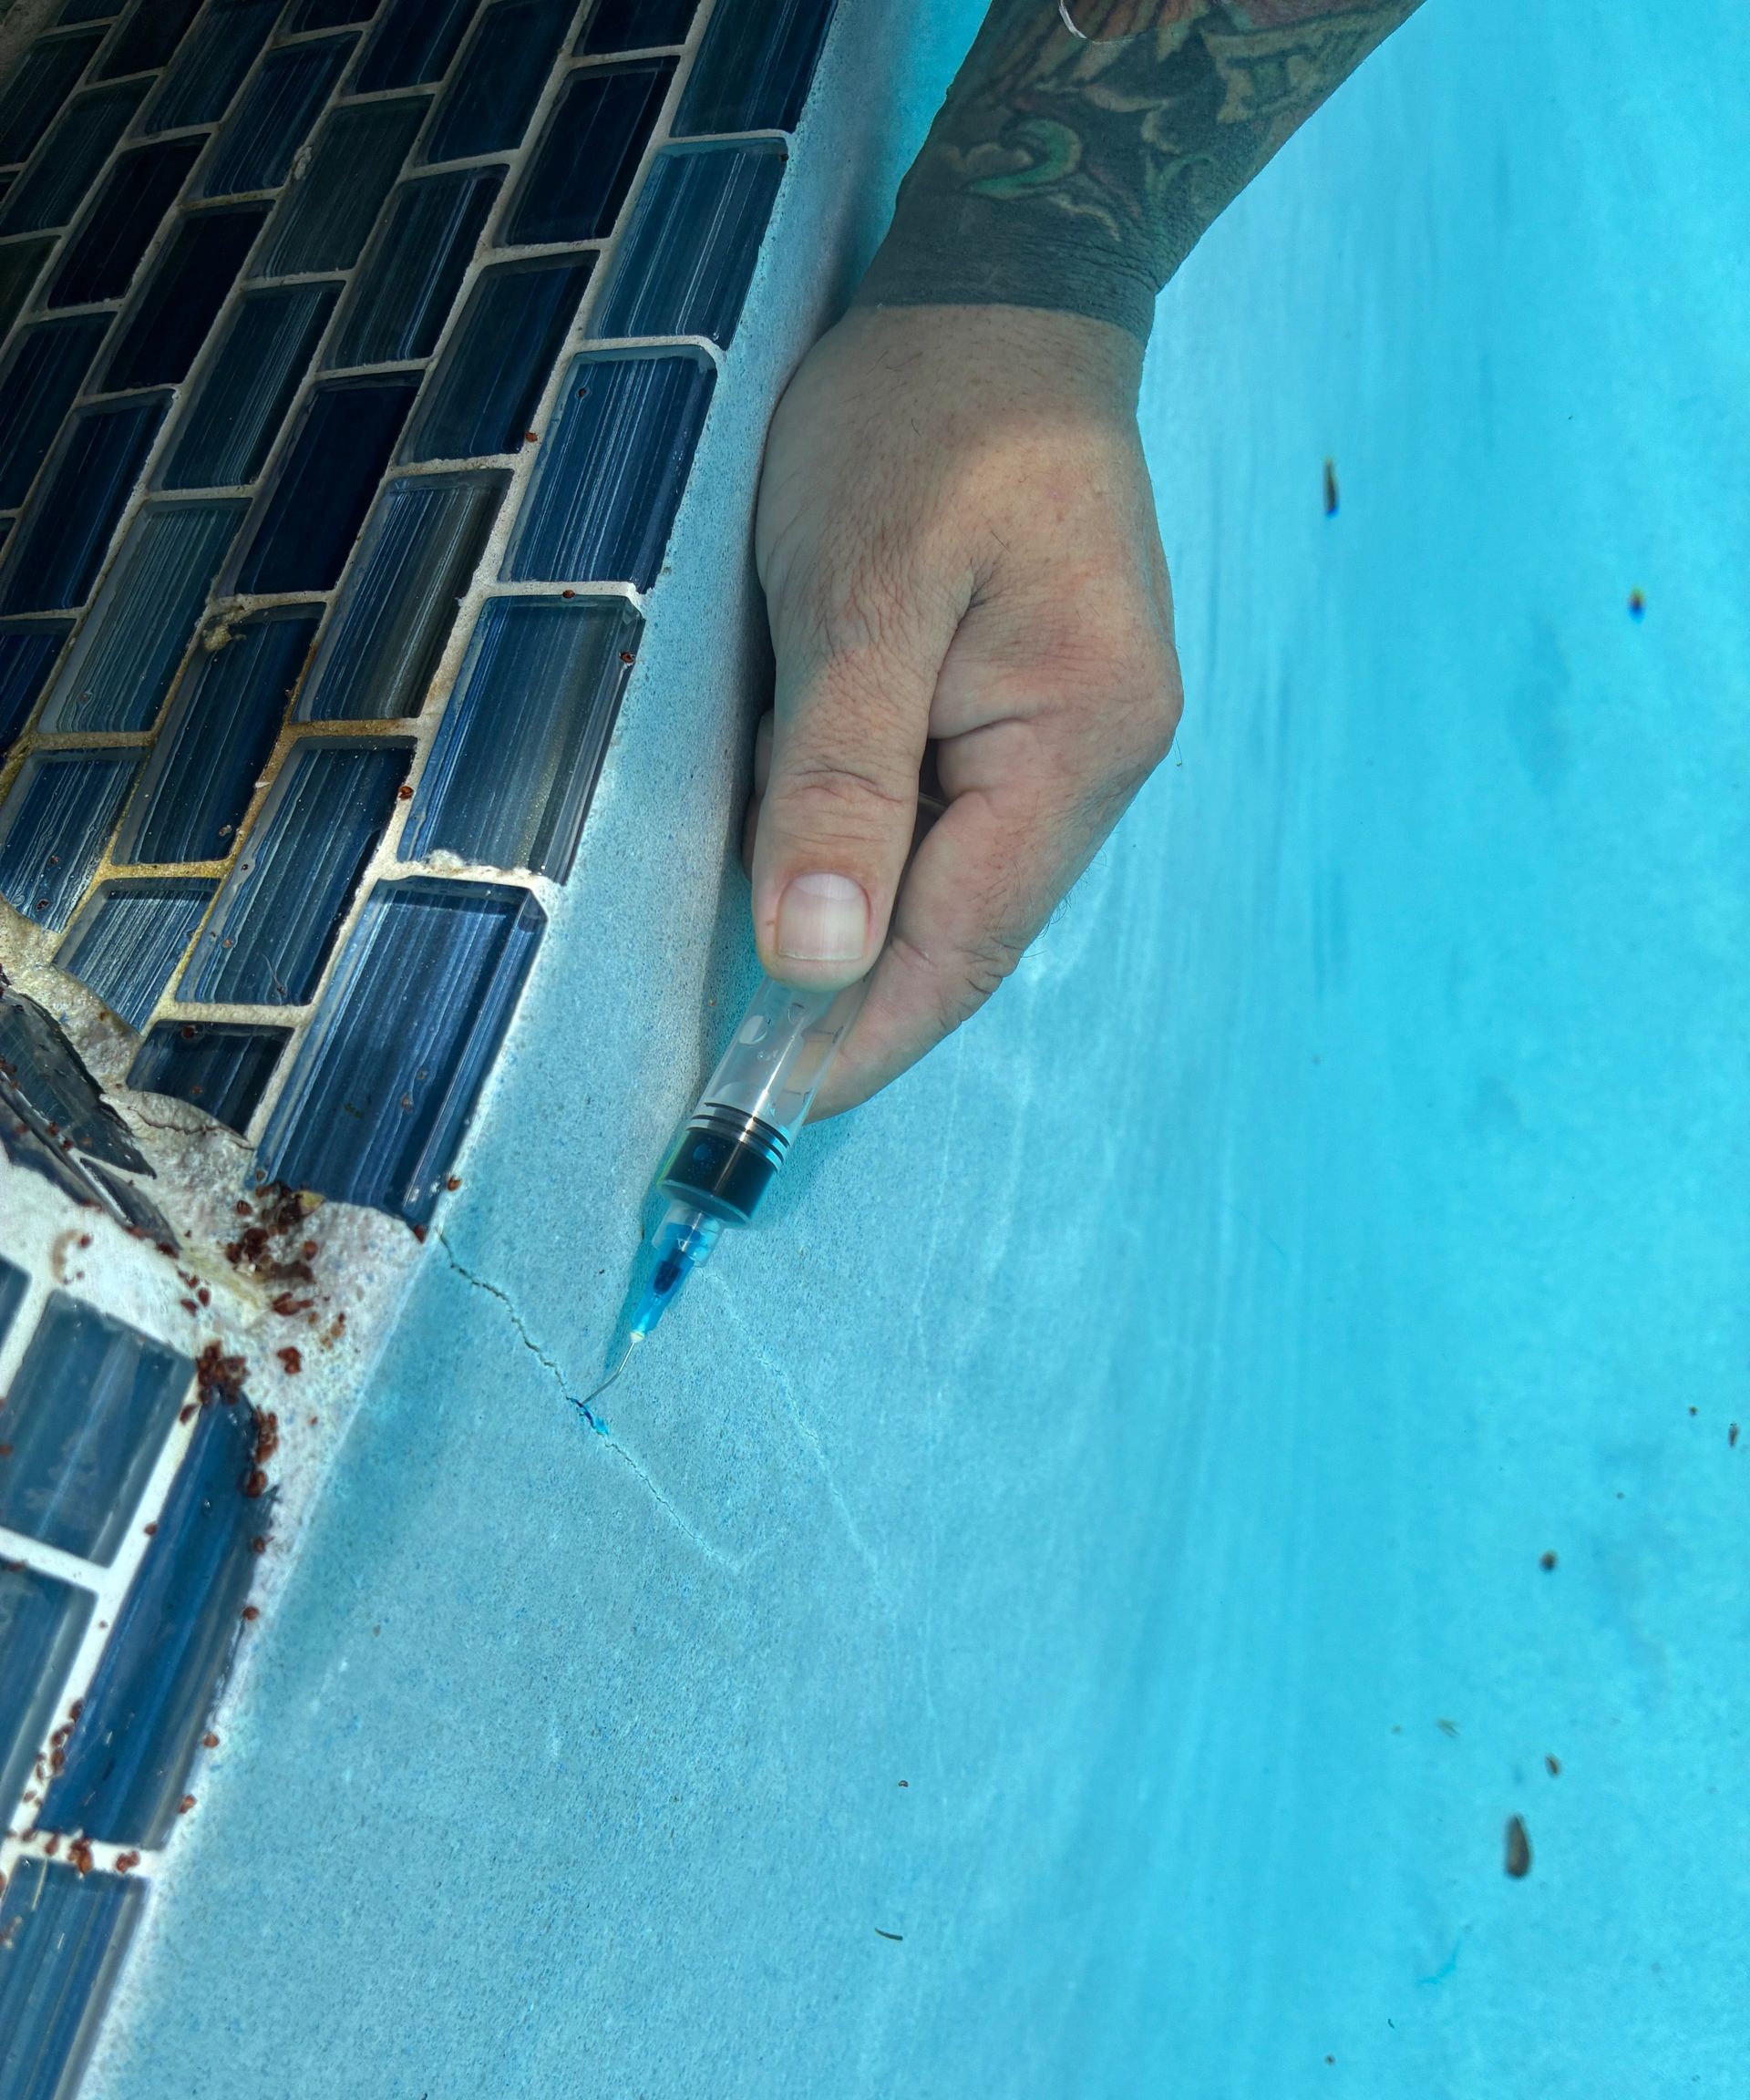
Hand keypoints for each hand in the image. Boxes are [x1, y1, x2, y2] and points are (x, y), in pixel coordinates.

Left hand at [744, 301, 1182, 1117]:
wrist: (1002, 294)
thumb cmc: (920, 423)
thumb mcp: (855, 597)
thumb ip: (838, 782)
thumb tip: (814, 958)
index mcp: (1078, 742)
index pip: (962, 945)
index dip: (862, 1034)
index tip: (762, 1101)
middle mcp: (1101, 758)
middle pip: (968, 927)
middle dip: (854, 990)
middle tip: (728, 1044)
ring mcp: (1081, 735)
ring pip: (958, 880)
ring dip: (861, 919)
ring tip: (749, 958)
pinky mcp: (1042, 705)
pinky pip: (954, 818)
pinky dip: (876, 848)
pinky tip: (807, 847)